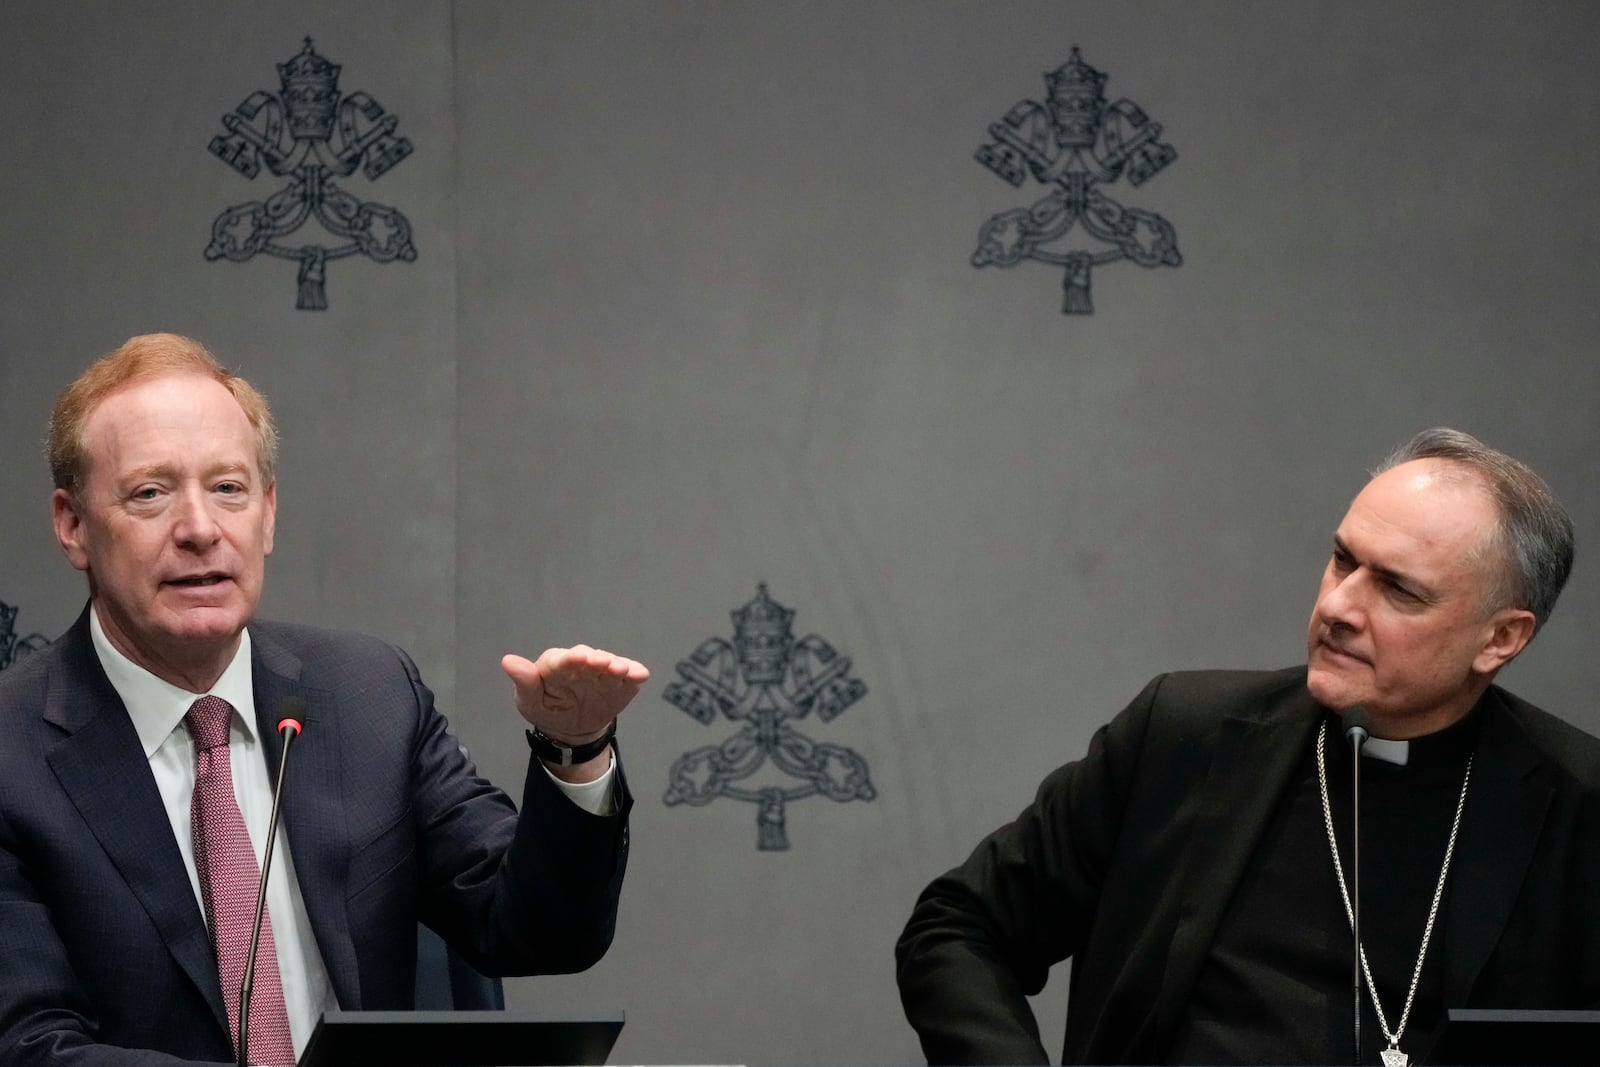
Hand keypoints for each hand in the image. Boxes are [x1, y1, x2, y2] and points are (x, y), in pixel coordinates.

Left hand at [501, 644, 648, 744]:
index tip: (580, 658)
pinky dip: (635, 674)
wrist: (572, 727)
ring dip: (618, 665)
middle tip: (604, 663)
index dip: (571, 658)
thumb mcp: (530, 700)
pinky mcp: (620, 683)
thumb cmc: (547, 708)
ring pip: (611, 664)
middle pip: (591, 658)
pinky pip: (629, 677)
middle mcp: (582, 663)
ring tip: (621, 670)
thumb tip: (508, 661)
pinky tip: (640, 675)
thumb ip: (524, 681)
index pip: (563, 659)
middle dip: (597, 660)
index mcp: (556, 665)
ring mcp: (603, 672)